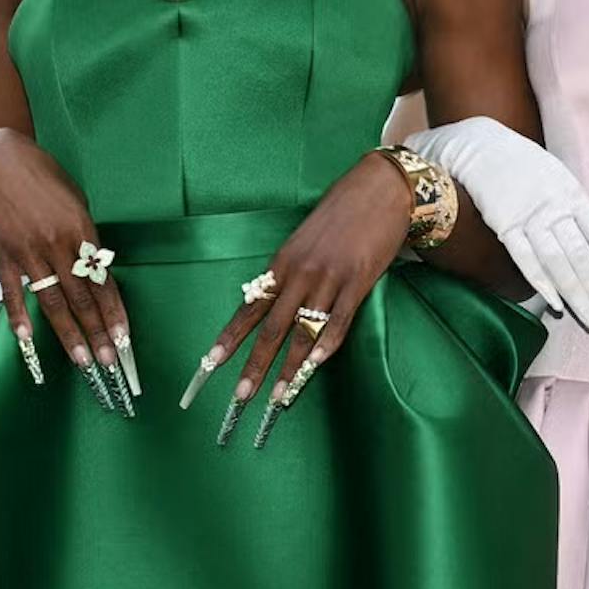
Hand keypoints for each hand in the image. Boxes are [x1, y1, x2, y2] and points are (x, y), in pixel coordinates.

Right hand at [0, 127, 136, 398]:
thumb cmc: (42, 177)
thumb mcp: (73, 199)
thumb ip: (84, 235)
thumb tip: (96, 267)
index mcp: (81, 228)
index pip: (102, 279)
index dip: (114, 312)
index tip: (123, 338)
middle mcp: (57, 242)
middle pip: (81, 297)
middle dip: (96, 333)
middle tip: (109, 363)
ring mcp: (28, 249)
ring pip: (52, 300)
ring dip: (68, 334)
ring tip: (81, 361)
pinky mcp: (2, 252)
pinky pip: (13, 290)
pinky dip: (19, 314)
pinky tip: (27, 338)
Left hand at [186, 153, 413, 439]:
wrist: (378, 190)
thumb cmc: (338, 214)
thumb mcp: (303, 240)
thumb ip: (288, 272)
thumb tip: (269, 302)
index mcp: (283, 262)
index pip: (251, 306)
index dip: (230, 336)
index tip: (211, 361)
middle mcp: (300, 273)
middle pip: (272, 327)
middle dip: (255, 365)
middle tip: (240, 397)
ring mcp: (329, 279)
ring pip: (303, 332)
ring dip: (289, 368)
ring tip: (278, 398)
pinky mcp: (358, 283)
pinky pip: (339, 321)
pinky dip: (326, 347)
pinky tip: (315, 368)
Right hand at [404, 116, 588, 333]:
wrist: (481, 146)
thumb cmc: (528, 165)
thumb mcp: (565, 180)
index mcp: (574, 196)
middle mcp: (555, 207)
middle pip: (581, 258)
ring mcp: (529, 216)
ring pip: (556, 262)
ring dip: (574, 295)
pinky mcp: (503, 224)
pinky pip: (524, 257)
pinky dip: (540, 281)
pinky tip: (553, 303)